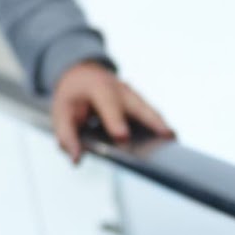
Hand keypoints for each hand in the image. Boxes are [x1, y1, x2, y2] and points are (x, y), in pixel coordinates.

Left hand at [49, 61, 173, 164]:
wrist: (82, 75)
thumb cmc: (73, 97)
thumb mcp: (60, 112)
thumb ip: (66, 136)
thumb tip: (76, 159)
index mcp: (98, 87)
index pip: (108, 103)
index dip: (115, 120)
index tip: (122, 137)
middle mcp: (119, 88)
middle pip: (138, 104)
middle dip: (152, 120)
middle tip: (167, 136)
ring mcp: (133, 95)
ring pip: (150, 110)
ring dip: (161, 125)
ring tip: (173, 143)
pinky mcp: (139, 103)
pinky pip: (151, 115)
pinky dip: (159, 127)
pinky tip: (167, 143)